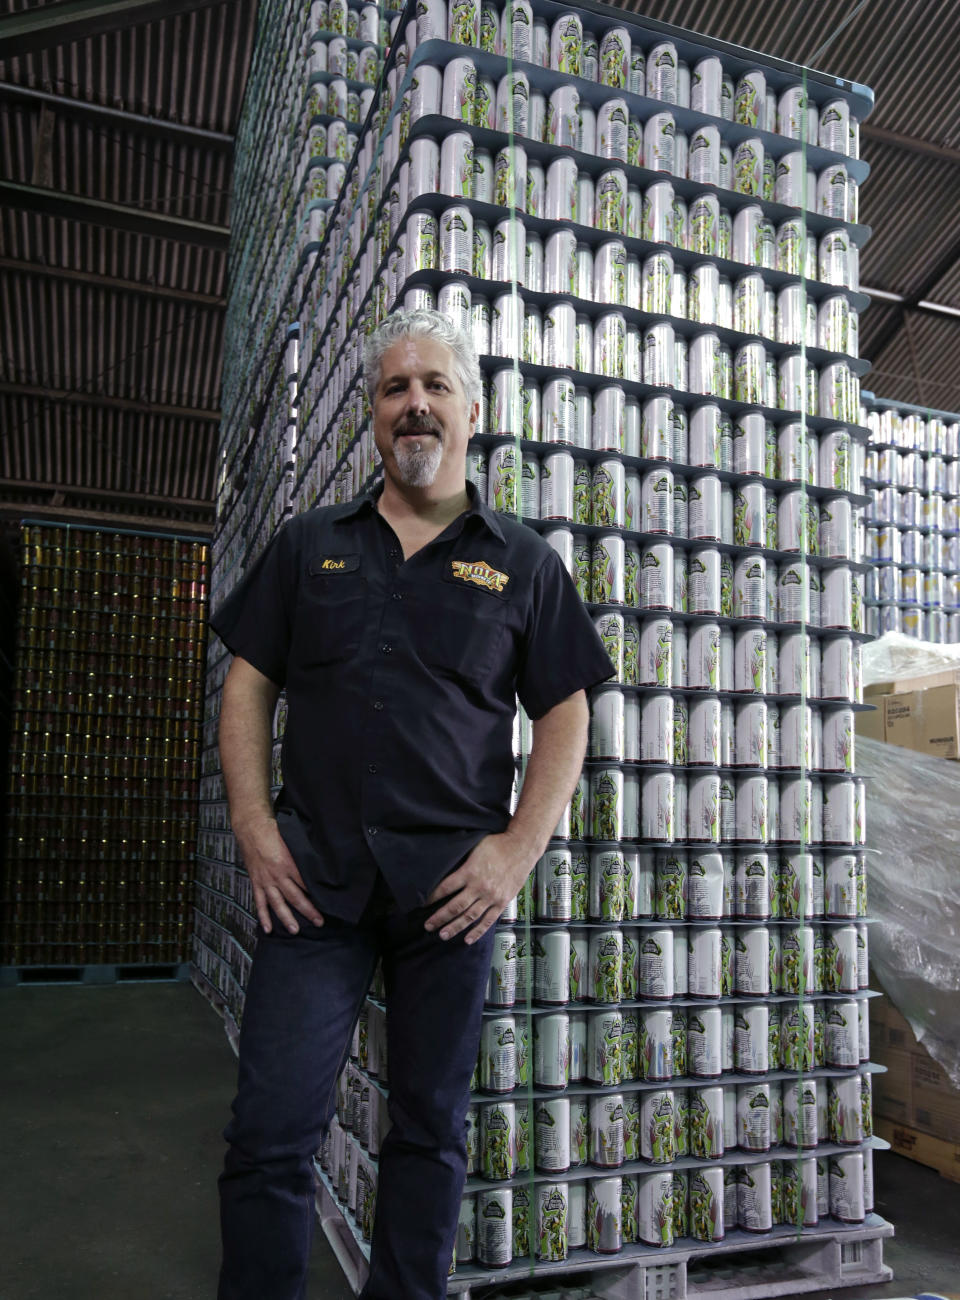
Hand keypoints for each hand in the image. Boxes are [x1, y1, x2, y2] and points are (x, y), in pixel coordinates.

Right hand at [235, 816, 324, 934]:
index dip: (316, 895)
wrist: (252, 828)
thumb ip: (302, 856)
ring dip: (286, 918)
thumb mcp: (293, 842)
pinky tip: (267, 928)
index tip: (327, 903)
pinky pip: (260, 902)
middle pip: (295, 897)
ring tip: (295, 930)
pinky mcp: (256, 882)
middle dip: (308, 911)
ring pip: (277, 903)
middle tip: (319, 922)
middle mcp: (277, 875)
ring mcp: (265, 880)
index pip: (306, 883)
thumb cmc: (274, 832)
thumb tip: (317, 866)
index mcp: (288, 863)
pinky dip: (263, 916)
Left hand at [424, 833, 532, 944]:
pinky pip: (488, 920)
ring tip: (443, 935)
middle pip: (455, 906)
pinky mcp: (502, 902)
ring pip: (469, 916)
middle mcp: (479, 886)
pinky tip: (468, 939)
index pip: (445, 888)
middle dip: (439, 917)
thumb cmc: (498, 844)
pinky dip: (478, 931)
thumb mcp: (474, 847)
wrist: (521, 848)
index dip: (432, 897)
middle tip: (428, 926)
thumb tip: (445, 865)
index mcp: (470, 871)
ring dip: (455, 927)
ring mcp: (491, 896)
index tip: (423, 904)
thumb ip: (462, 860)